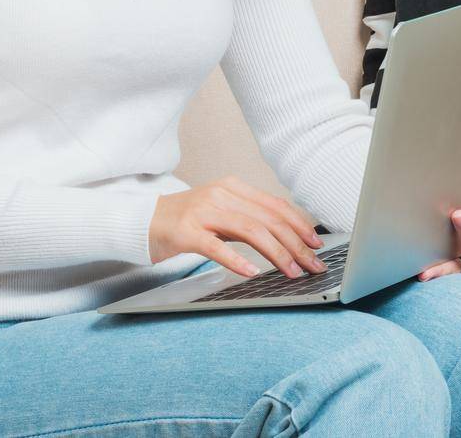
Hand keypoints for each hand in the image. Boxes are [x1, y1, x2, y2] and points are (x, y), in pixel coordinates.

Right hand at [149, 175, 328, 279]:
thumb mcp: (222, 212)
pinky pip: (216, 246)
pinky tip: (252, 273)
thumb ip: (249, 219)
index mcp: (233, 187)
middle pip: (268, 219)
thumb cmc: (187, 220)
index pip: (275, 205)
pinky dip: (237, 260)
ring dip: (276, 254)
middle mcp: (221, 195)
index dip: (299, 225)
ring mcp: (203, 212)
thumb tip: (287, 237)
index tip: (316, 244)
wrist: (143, 220)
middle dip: (295, 244)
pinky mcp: (186, 232)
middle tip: (312, 265)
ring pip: (250, 231)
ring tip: (292, 272)